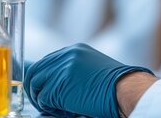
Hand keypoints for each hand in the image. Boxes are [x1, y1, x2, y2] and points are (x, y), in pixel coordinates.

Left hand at [24, 43, 153, 117]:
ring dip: (43, 99)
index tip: (42, 90)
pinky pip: (44, 98)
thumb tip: (51, 83)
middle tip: (45, 103)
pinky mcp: (61, 83)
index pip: (45, 61)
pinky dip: (51, 108)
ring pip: (35, 84)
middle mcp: (67, 55)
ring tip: (59, 107)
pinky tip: (67, 110)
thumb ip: (71, 70)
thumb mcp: (91, 70)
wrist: (126, 89)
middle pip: (35, 70)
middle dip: (35, 89)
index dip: (42, 78)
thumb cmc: (114, 86)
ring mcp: (63, 67)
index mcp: (75, 50)